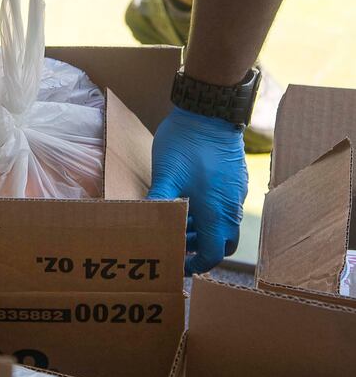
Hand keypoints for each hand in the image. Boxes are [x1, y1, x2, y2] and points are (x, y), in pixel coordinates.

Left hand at [147, 107, 247, 275]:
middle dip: (200, 248)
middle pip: (222, 242)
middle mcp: (231, 207)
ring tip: (178, 223)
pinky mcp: (235, 179)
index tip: (179, 264)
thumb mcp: (165, 177)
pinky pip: (226, 206)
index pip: (213, 254)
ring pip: (224, 224)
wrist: (209, 112)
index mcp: (217, 213)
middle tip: (177, 244)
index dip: (196, 264)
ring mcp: (236, 192)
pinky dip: (209, 212)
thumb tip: (140, 224)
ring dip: (203, 230)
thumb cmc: (186, 144)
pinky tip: (188, 201)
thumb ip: (157, 204)